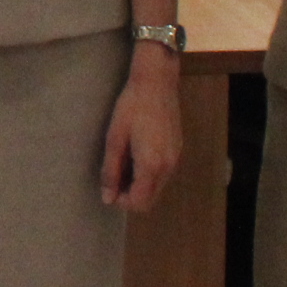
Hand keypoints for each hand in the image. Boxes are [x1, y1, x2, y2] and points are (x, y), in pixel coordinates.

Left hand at [101, 45, 183, 211]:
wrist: (157, 83)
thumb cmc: (131, 108)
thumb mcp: (114, 139)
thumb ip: (111, 171)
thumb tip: (107, 199)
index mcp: (151, 165)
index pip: (140, 203)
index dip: (122, 201)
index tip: (109, 187)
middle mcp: (168, 167)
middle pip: (151, 200)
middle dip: (131, 195)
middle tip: (114, 176)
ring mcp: (176, 160)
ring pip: (158, 188)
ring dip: (140, 185)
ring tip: (123, 163)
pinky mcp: (178, 151)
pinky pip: (163, 174)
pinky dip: (149, 175)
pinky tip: (136, 155)